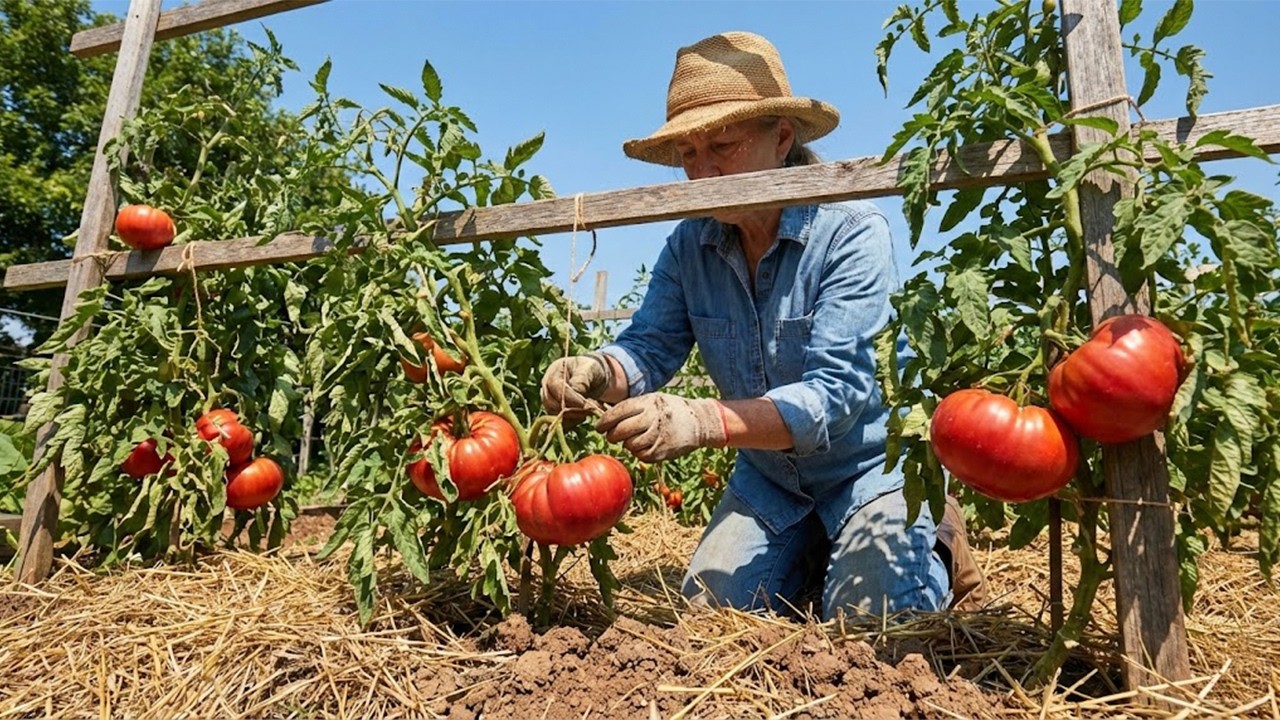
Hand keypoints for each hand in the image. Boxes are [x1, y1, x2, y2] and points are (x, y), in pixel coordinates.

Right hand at [540, 353, 611, 422]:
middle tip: (590, 409)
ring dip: (573, 416)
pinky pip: (558, 422)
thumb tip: (574, 391)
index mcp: (554, 371)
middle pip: (551, 402)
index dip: (569, 397)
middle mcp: (547, 386)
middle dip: (571, 409)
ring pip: (554, 414)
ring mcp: (549, 401)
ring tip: (589, 411)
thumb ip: (581, 379)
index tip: (584, 404)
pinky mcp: (554, 412)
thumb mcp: (590, 369)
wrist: (595, 378)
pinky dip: (571, 423)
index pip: (555, 386)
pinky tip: (583, 417)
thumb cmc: (592, 370)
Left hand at [596, 393, 725, 462]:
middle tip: (611, 436)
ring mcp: (660, 435)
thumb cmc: (670, 409)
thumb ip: (633, 407)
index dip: (606, 420)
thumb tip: (606, 417)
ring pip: (630, 445)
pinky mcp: (664, 451)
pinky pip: (642, 455)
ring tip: (632, 440)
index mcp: (649, 402)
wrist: (699, 421)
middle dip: (612, 435)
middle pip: (622, 430)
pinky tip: (644, 446)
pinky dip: (639, 452)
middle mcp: (654, 418)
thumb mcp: (654, 400)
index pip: (620, 411)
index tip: (598, 427)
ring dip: (627, 444)